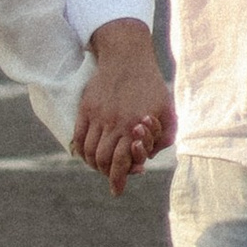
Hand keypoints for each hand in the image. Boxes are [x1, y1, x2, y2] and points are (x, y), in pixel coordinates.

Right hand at [74, 25, 174, 196]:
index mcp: (133, 126)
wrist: (127, 56)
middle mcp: (112, 123)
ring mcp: (96, 115)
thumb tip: (149, 158)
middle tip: (112, 177)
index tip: (117, 190)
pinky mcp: (86, 107)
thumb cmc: (151, 85)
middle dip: (107, 174)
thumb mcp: (168, 111)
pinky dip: (81, 151)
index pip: (121, 163)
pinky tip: (88, 155)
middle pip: (102, 161)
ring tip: (102, 167)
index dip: (119, 180)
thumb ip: (164, 138)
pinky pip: (78, 137)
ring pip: (89, 152)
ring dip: (94, 164)